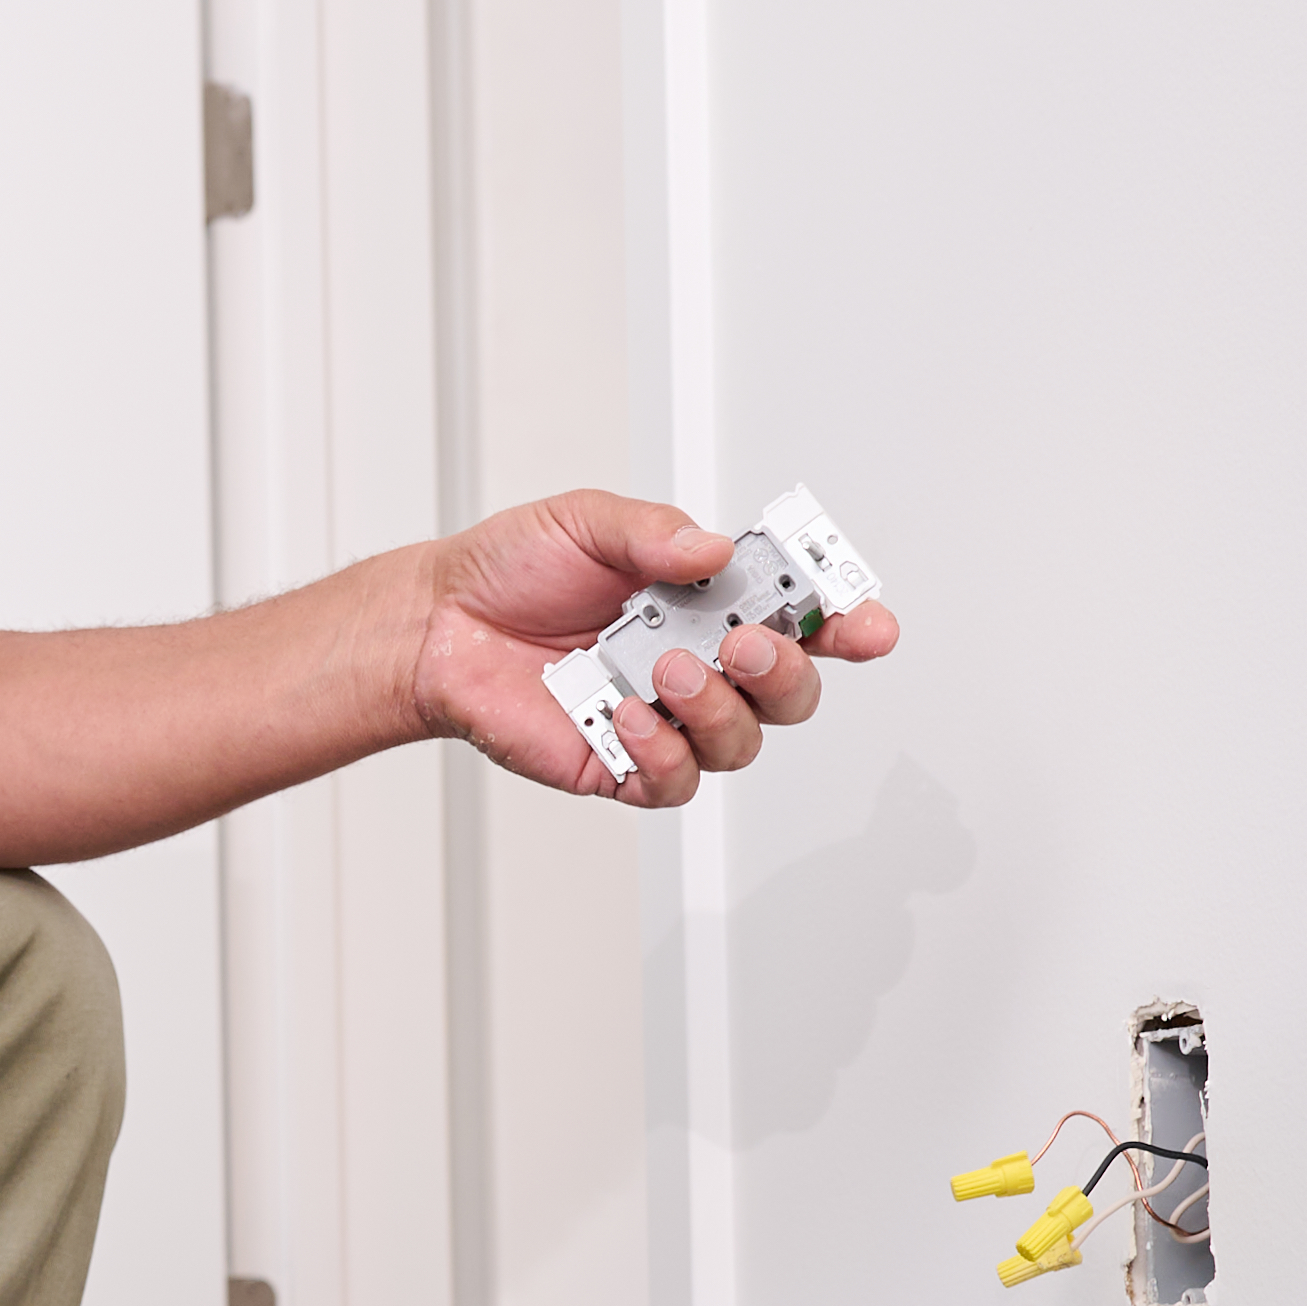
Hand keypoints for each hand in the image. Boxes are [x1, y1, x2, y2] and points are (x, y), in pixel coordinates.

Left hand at [408, 487, 901, 804]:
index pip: (798, 619)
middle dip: (787, 672)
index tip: (867, 624)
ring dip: (717, 709)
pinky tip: (632, 719)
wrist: (438, 626)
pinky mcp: (623, 764)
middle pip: (790, 692)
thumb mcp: (585, 523)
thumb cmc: (512, 574)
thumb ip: (651, 533)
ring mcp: (666, 720)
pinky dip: (664, 754)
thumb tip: (710, 550)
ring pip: (740, 743)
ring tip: (665, 671)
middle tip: (745, 643)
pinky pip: (673, 782)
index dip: (845, 625)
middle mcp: (698, 665)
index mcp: (704, 602)